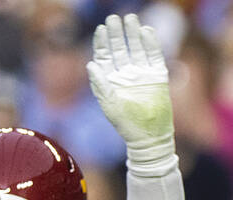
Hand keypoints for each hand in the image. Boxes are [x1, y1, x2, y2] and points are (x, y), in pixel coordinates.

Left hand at [87, 13, 174, 167]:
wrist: (148, 134)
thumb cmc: (125, 122)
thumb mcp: (109, 103)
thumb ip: (100, 84)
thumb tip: (90, 63)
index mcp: (110, 81)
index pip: (105, 57)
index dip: (102, 43)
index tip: (101, 29)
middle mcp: (124, 75)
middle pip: (120, 49)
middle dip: (116, 34)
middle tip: (113, 18)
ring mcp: (141, 74)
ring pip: (136, 48)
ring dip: (133, 34)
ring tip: (130, 18)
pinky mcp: (157, 75)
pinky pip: (153, 55)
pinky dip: (150, 43)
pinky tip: (145, 31)